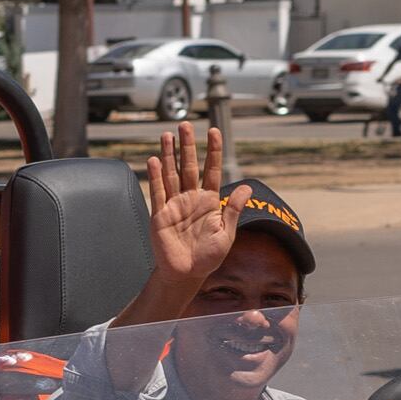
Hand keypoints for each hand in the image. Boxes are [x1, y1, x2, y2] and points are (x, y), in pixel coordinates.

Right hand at [137, 122, 237, 301]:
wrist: (187, 274)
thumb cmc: (208, 257)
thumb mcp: (226, 234)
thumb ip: (232, 209)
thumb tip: (246, 187)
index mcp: (209, 201)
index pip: (212, 170)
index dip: (213, 151)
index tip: (215, 131)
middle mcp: (191, 198)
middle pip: (189, 166)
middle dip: (187, 145)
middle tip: (185, 125)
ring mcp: (174, 205)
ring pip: (172, 174)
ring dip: (169, 155)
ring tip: (167, 135)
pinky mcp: (160, 214)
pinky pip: (158, 192)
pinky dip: (156, 176)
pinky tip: (154, 160)